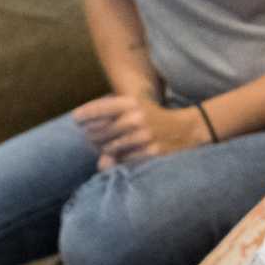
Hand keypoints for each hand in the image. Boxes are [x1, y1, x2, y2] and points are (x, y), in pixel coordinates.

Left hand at [73, 93, 205, 168]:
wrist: (187, 129)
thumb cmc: (154, 119)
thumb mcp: (136, 109)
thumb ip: (111, 121)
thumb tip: (100, 160)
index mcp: (132, 102)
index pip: (99, 108)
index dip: (84, 115)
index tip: (76, 119)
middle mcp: (136, 118)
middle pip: (99, 132)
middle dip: (93, 137)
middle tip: (94, 139)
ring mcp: (143, 137)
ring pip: (108, 149)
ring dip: (105, 151)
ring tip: (109, 148)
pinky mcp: (150, 153)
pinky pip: (123, 161)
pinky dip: (120, 160)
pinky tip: (124, 155)